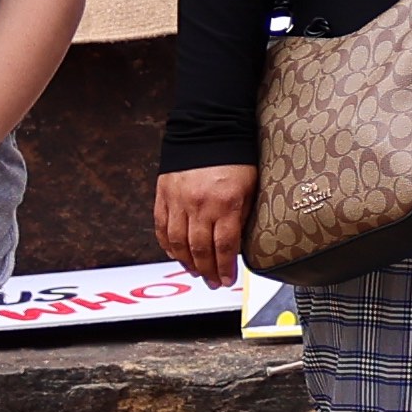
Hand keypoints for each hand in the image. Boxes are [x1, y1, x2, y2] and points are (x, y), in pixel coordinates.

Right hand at [150, 163, 255, 288]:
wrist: (208, 129)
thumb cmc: (235, 156)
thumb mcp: (250, 186)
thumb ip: (242, 215)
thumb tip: (238, 242)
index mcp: (225, 203)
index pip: (225, 246)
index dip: (225, 267)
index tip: (227, 280)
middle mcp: (199, 204)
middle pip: (200, 249)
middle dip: (207, 270)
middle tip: (212, 281)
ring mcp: (178, 201)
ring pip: (178, 242)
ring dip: (186, 262)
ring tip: (196, 272)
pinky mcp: (163, 195)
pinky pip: (161, 227)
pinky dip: (167, 245)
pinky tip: (175, 254)